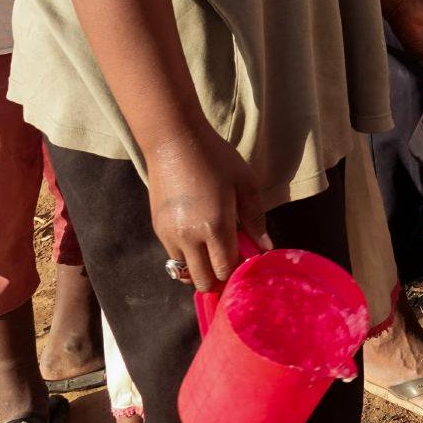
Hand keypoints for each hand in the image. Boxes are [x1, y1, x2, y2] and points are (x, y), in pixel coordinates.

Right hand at [145, 127, 268, 289]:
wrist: (174, 141)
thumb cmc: (216, 158)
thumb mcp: (245, 183)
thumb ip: (256, 219)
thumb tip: (265, 248)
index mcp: (214, 226)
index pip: (225, 269)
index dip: (237, 273)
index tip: (246, 263)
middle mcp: (188, 237)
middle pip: (202, 281)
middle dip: (218, 280)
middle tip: (230, 264)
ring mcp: (168, 234)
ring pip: (184, 272)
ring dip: (200, 269)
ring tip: (214, 251)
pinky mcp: (157, 228)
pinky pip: (173, 256)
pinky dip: (187, 256)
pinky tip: (199, 237)